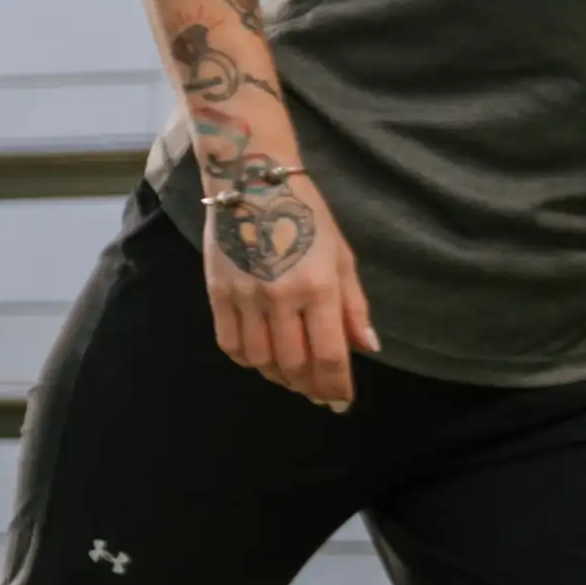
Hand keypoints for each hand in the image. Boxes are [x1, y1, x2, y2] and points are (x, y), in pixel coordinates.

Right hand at [195, 162, 368, 410]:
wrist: (252, 181)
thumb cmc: (307, 215)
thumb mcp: (342, 256)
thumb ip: (354, 305)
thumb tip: (367, 348)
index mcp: (319, 286)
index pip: (329, 355)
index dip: (337, 387)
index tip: (342, 403)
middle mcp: (281, 296)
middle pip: (294, 364)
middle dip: (309, 387)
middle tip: (318, 394)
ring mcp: (245, 296)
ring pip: (260, 359)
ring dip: (278, 377)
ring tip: (291, 377)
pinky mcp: (218, 291)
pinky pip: (229, 343)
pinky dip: (246, 360)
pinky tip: (259, 359)